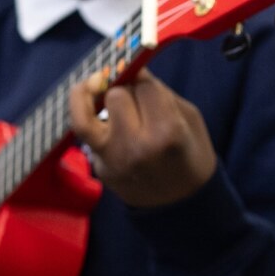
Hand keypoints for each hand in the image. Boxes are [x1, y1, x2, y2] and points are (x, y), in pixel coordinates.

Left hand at [67, 69, 215, 208]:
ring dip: (88, 97)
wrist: (183, 204)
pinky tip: (98, 113)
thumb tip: (130, 70)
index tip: (142, 75)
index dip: (141, 75)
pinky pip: (88, 136)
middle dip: (123, 88)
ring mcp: (113, 160)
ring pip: (83, 115)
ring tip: (91, 86)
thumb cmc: (191, 154)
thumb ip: (159, 93)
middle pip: (115, 95)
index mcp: (167, 132)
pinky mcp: (100, 169)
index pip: (142, 85)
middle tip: (131, 93)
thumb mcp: (189, 118)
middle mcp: (136, 146)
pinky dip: (92, 120)